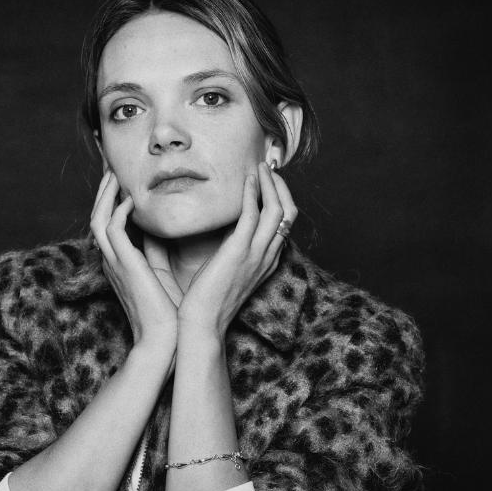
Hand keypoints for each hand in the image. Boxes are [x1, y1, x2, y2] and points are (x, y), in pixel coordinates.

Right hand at [90, 169, 179, 353]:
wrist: (165, 341)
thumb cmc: (168, 314)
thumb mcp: (161, 275)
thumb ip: (157, 252)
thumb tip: (162, 231)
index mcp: (121, 264)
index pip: (108, 224)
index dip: (111, 200)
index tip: (122, 180)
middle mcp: (113, 261)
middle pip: (97, 215)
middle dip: (103, 190)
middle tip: (111, 166)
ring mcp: (116, 263)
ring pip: (99, 218)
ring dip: (106, 194)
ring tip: (115, 173)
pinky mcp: (125, 265)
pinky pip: (112, 229)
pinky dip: (119, 210)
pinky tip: (131, 199)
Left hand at [177, 162, 296, 339]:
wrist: (202, 324)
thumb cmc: (208, 301)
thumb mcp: (227, 272)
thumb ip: (232, 250)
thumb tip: (223, 229)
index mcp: (266, 261)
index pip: (285, 225)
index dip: (281, 199)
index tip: (269, 181)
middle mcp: (267, 256)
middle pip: (289, 213)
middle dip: (281, 186)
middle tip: (269, 167)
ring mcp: (256, 253)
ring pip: (278, 210)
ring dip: (270, 183)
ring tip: (260, 167)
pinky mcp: (239, 251)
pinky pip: (253, 214)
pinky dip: (252, 192)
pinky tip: (245, 179)